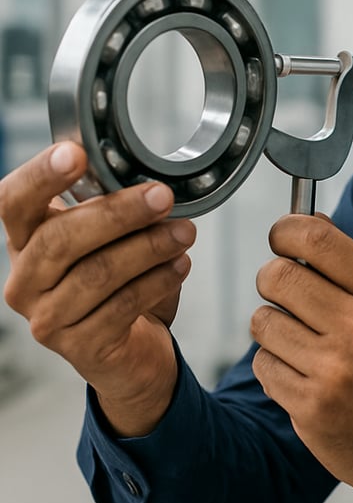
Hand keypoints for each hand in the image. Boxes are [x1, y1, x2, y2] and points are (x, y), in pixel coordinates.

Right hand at [1, 142, 196, 435]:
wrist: (129, 349)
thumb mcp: (110, 238)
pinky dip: (157, 280)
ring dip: (149, 247)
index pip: (14, 201)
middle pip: (61, 237)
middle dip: (118, 212)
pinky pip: (121, 306)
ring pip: (97, 273)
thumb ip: (113, 207)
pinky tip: (180, 264)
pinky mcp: (78, 347)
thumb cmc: (118, 281)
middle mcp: (25, 279)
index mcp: (26, 239)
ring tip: (185, 232)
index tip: (75, 153)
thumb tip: (151, 184)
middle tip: (163, 196)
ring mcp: (47, 317)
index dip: (41, 176)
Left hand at [251, 214, 352, 502]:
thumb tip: (310, 221)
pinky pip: (264, 365)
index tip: (281, 235)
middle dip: (273, 278)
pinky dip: (275, 365)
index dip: (287, 230)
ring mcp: (335, 371)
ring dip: (273, 326)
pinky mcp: (311, 408)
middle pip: (279, 276)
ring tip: (299, 338)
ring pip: (263, 321)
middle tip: (283, 289)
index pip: (320, 241)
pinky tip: (302, 372)